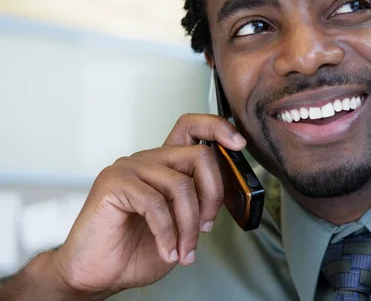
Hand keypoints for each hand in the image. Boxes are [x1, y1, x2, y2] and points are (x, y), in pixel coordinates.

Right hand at [50, 114, 246, 295]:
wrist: (99, 274)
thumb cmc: (137, 249)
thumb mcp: (182, 224)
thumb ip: (200, 202)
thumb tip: (231, 193)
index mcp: (165, 164)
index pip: (193, 127)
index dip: (218, 128)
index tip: (239, 143)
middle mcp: (148, 160)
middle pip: (199, 155)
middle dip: (213, 195)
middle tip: (206, 227)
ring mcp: (129, 168)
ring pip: (181, 185)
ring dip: (189, 226)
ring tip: (184, 250)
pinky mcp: (113, 183)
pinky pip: (156, 203)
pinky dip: (167, 233)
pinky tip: (167, 250)